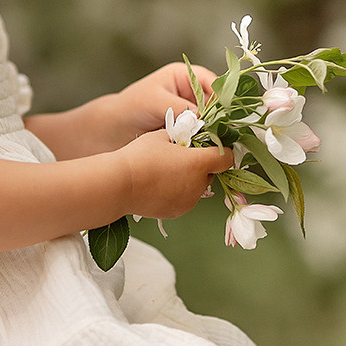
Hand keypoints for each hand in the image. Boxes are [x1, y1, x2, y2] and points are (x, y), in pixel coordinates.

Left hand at [24, 62, 216, 159]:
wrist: (111, 132)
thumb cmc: (130, 108)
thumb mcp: (155, 101)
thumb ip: (180, 108)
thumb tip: (204, 120)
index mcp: (188, 77)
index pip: (216, 85)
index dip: (226, 100)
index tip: (230, 117)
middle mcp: (194, 95)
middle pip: (221, 107)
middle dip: (225, 123)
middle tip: (229, 139)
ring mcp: (194, 116)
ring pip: (216, 125)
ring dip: (218, 138)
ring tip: (221, 151)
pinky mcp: (191, 135)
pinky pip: (206, 140)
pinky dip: (209, 148)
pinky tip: (211, 158)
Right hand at [113, 130, 230, 220]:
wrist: (119, 184)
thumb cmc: (139, 156)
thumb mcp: (162, 135)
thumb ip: (181, 135)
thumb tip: (188, 133)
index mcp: (198, 163)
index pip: (226, 158)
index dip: (221, 151)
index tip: (212, 147)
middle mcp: (198, 185)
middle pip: (210, 173)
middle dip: (201, 165)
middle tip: (181, 157)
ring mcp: (188, 201)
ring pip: (197, 187)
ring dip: (189, 179)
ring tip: (167, 171)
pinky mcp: (177, 212)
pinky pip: (185, 199)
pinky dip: (179, 192)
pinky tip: (160, 184)